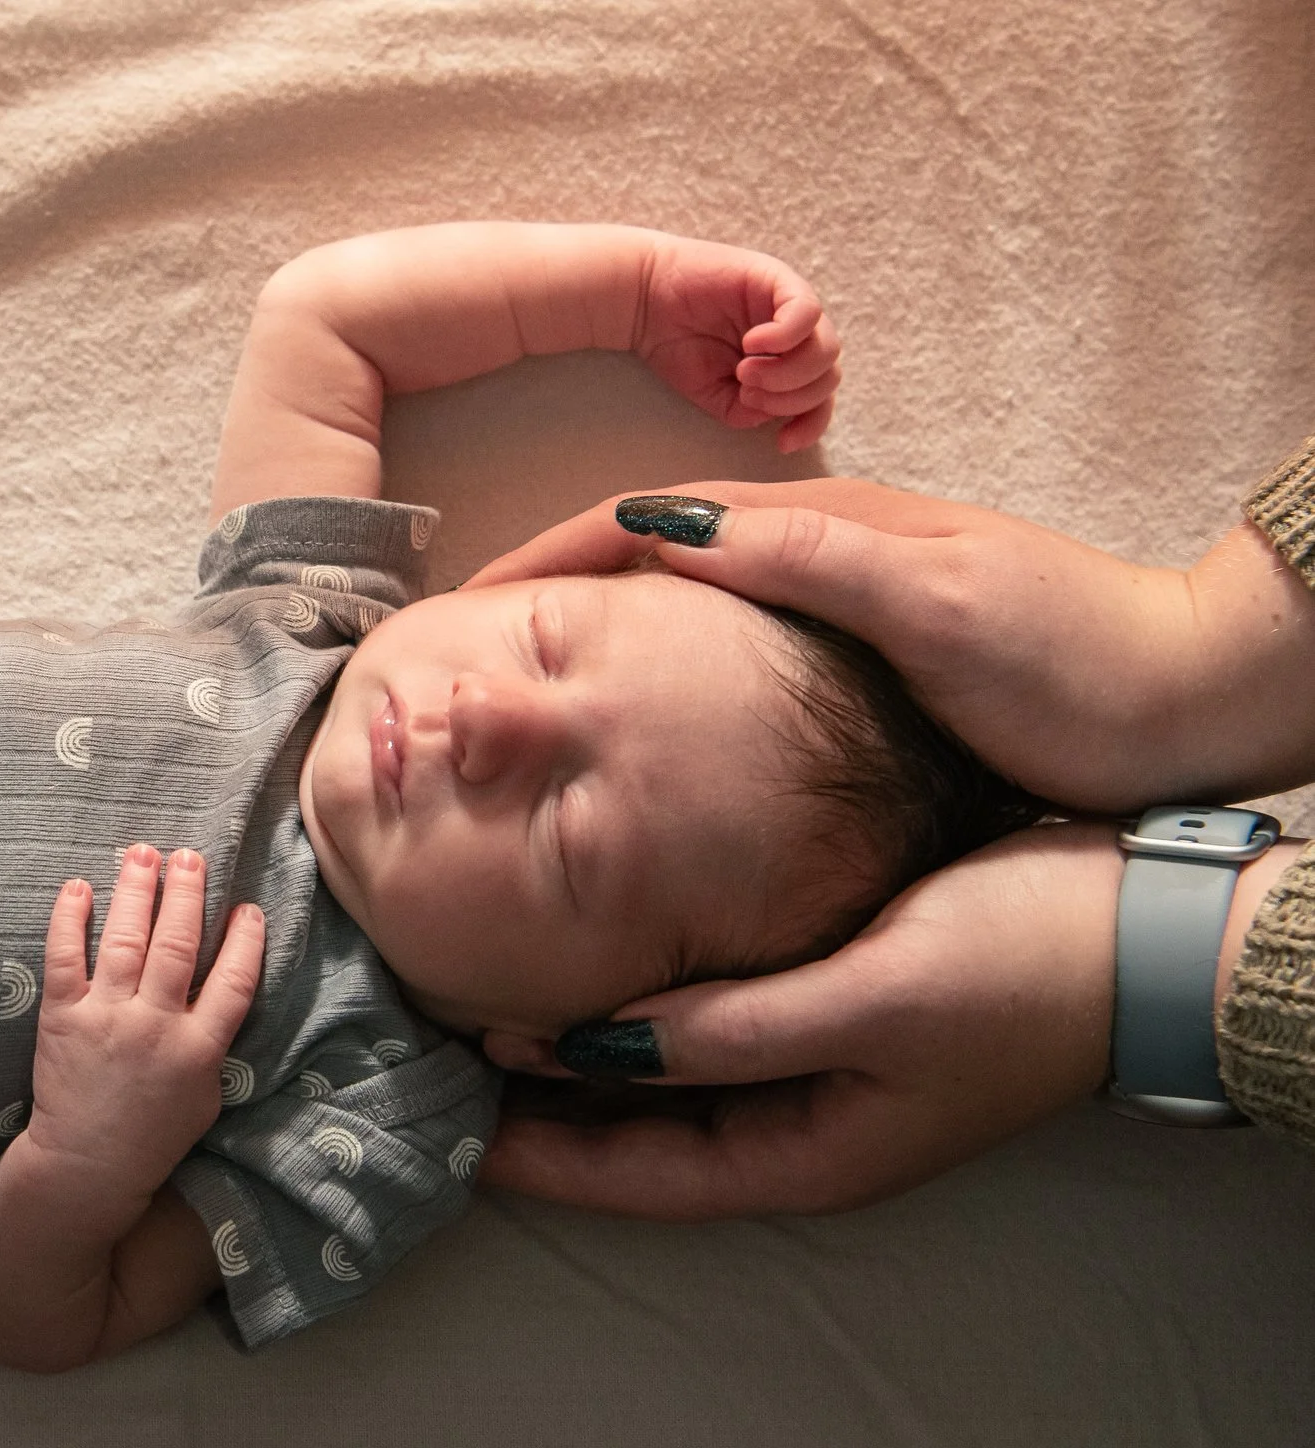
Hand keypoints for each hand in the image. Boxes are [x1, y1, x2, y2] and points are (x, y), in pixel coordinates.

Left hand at [29, 845, 265, 1181]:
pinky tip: (79, 887)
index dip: (244, 940)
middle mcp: (155, 1025)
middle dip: (186, 893)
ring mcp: (106, 1017)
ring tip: (144, 853)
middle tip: (190, 856)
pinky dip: (70, 919)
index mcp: (199, 1049)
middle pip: (177, 945)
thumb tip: (222, 994)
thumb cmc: (152, 1136)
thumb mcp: (205, 1097)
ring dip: (136, 890)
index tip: (247, 907)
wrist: (86, 1166)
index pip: (233, 981)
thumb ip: (213, 1045)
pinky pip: (64, 957)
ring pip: (126, 940)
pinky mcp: (61, 1017)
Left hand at [476, 822, 1121, 1218]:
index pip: (640, 1176)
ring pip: (665, 1075)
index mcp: (810, 1152)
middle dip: (541, 1107)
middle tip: (437, 1058)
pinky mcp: (830, 1003)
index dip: (541, 1156)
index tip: (448, 1125)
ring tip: (483, 1008)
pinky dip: (642, 999)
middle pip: (639, 1131)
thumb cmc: (1021, 966)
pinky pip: (706, 1020)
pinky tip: (589, 959)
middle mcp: (802, 1122)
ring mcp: (817, 1068)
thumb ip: (728, 1031)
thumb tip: (592, 1044)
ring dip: (581, 1049)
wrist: (1149, 920)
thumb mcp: (868, 1000)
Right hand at [478, 478, 1314, 809]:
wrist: (1189, 705)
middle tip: (472, 651)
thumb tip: (665, 523)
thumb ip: (806, 556)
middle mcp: (822, 551)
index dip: (550, 558)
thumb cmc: (1072, 660)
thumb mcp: (936, 601)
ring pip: (683, 605)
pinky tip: (635, 719)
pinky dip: (655, 669)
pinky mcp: (860, 659)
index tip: (468, 607)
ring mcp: (840, 603)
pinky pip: (724, 649)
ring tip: (524, 685)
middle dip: (551, 590)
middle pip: (652, 552)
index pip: (649, 518)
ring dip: (595, 632)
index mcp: (825, 524)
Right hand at [634, 236, 841, 451]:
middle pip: (829, 377)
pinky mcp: (778, 280)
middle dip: (790, 399)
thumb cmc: (678, 346)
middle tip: (747, 393)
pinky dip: (783, 337)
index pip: (820, 398)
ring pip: (827, 350)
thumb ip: (747, 412)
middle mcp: (797, 334)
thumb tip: (772, 418)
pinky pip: (806, 313)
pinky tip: (751, 343)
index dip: (811, 425)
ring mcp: (790, 305)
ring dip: (786, 374)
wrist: (644, 303)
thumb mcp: (714, 394)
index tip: (781, 444)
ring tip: (744, 371)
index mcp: (786, 362)